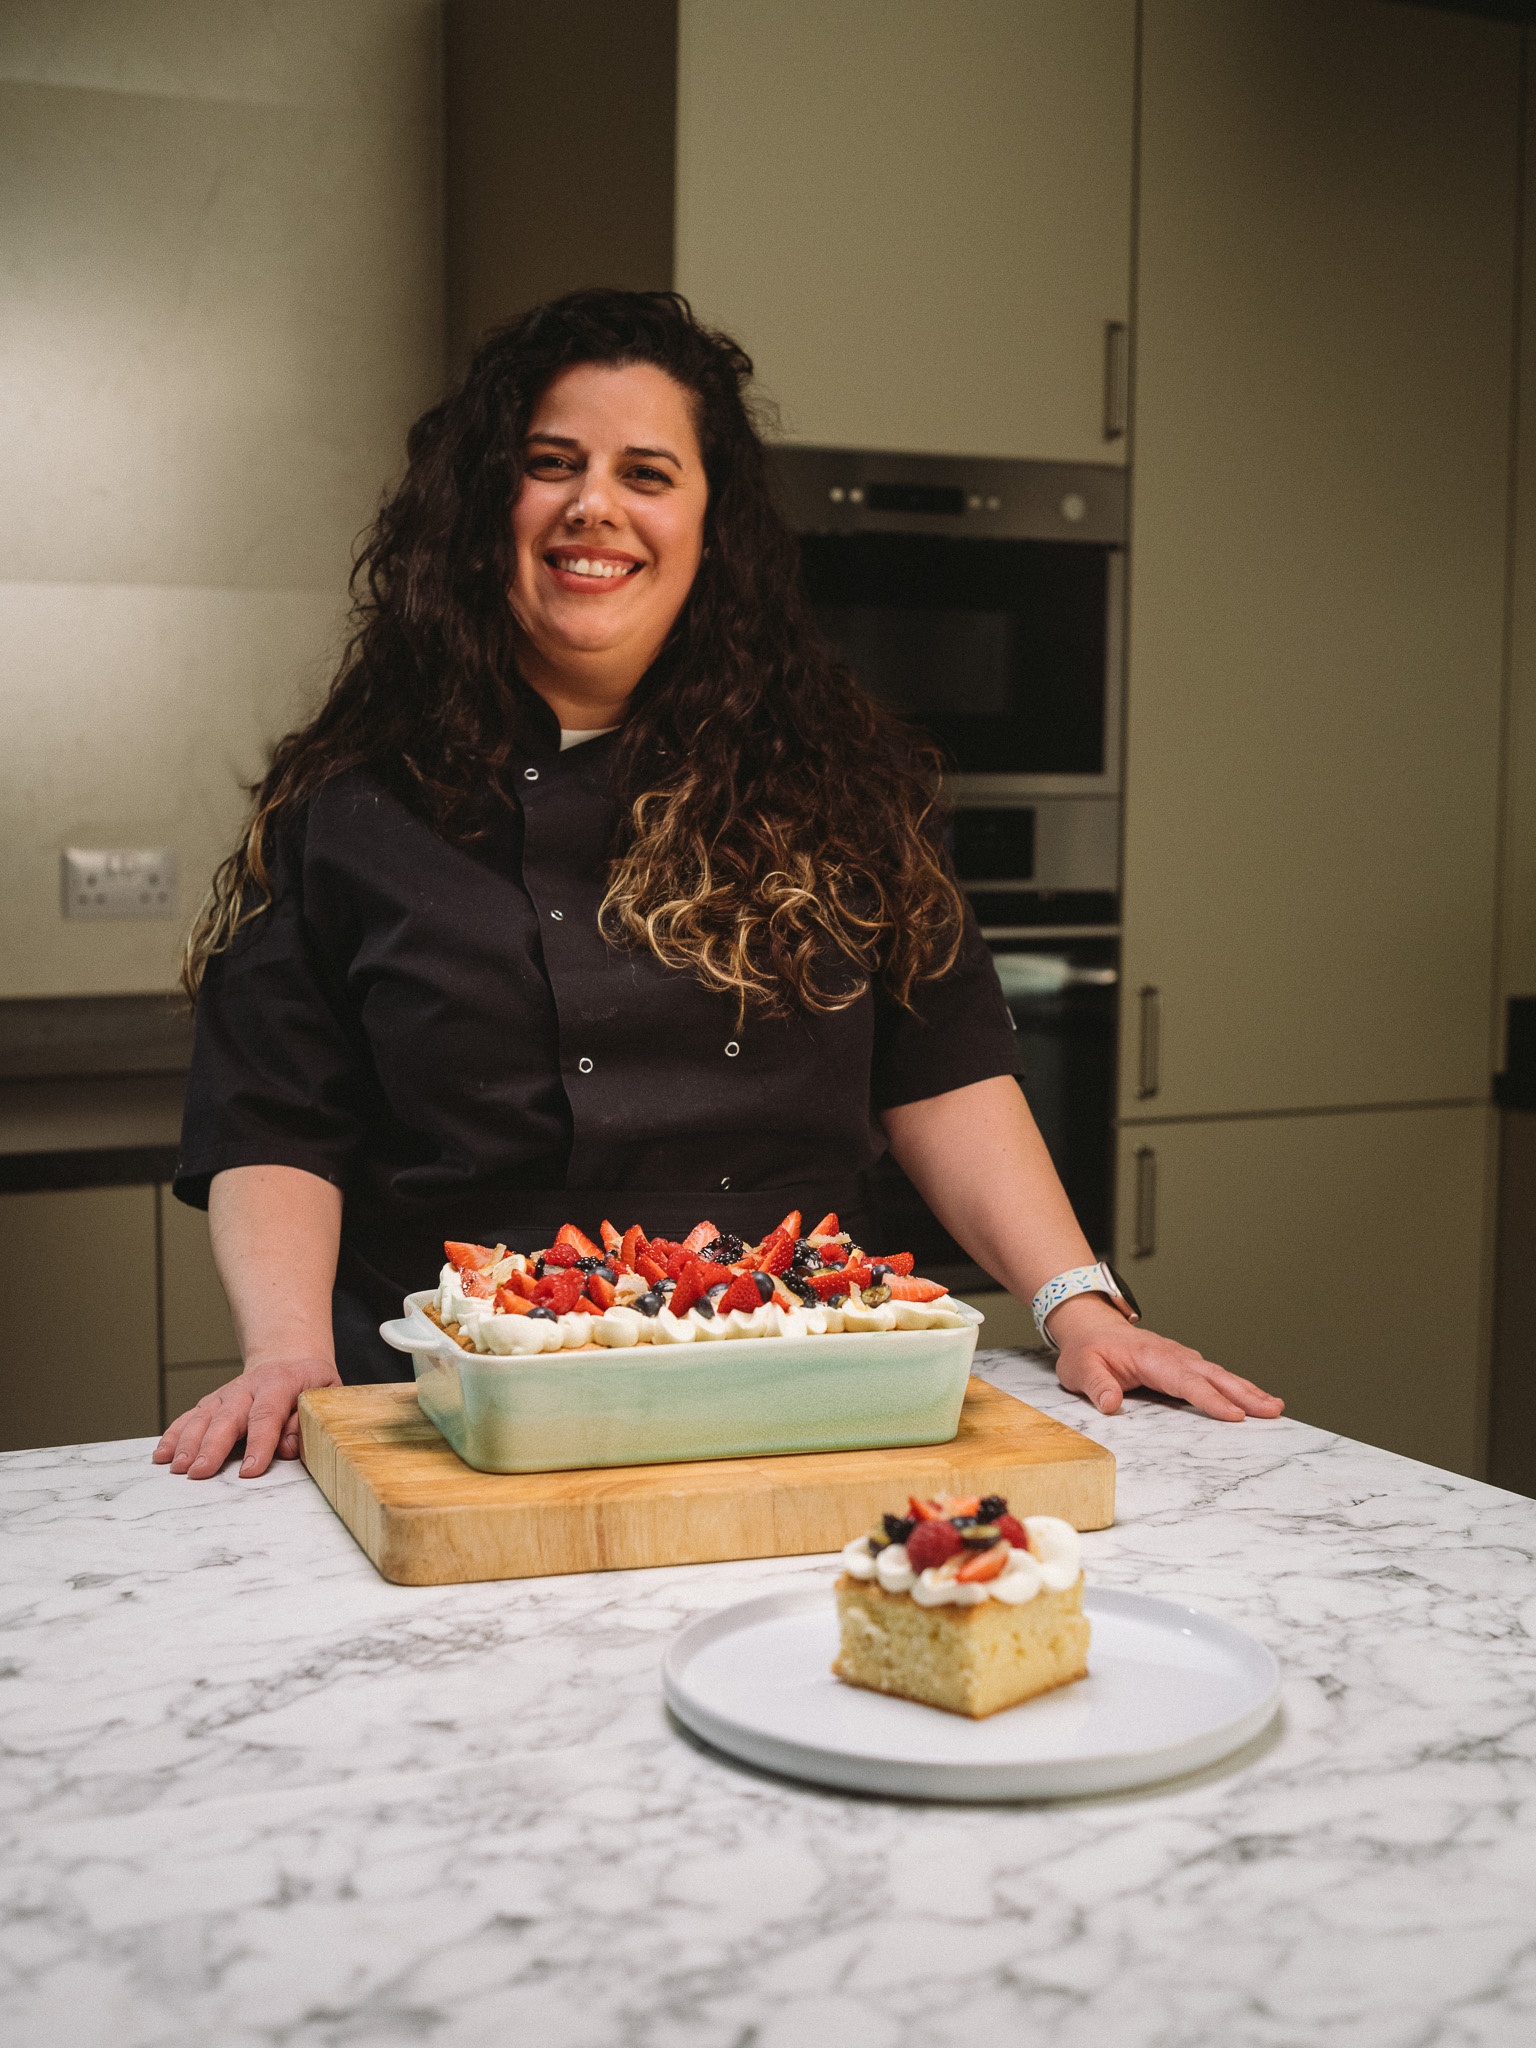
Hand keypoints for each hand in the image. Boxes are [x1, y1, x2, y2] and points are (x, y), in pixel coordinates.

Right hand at [152, 1356, 340, 1478]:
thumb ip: (308, 1421)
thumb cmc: (309, 1386)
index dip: (258, 1444)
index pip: (266, 1415)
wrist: (289, 1360)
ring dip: (187, 1443)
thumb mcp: (325, 1396)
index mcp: (280, 1384)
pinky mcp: (212, 1402)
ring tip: (177, 1468)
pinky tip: (162, 1454)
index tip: (249, 1470)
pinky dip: (173, 1435)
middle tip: (200, 1472)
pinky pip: (189, 1418)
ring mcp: (226, 1394)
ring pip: (203, 1418)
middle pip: (227, 1418)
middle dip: (212, 1447)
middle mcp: (248, 1388)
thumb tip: (288, 1446)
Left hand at [1048, 1295, 1282, 1422]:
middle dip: (1244, 1394)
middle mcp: (1171, 1355)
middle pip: (1212, 1376)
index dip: (1211, 1399)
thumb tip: (1111, 1404)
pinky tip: (1253, 1397)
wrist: (1089, 1328)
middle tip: (1272, 1411)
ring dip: (1247, 1390)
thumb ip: (1096, 1386)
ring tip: (1274, 1406)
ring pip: (1218, 1374)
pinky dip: (1236, 1386)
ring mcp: (1179, 1358)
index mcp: (1150, 1356)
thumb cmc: (1086, 1350)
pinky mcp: (1182, 1364)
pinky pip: (1212, 1375)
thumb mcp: (1080, 1369)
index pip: (1185, 1380)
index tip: (1235, 1415)